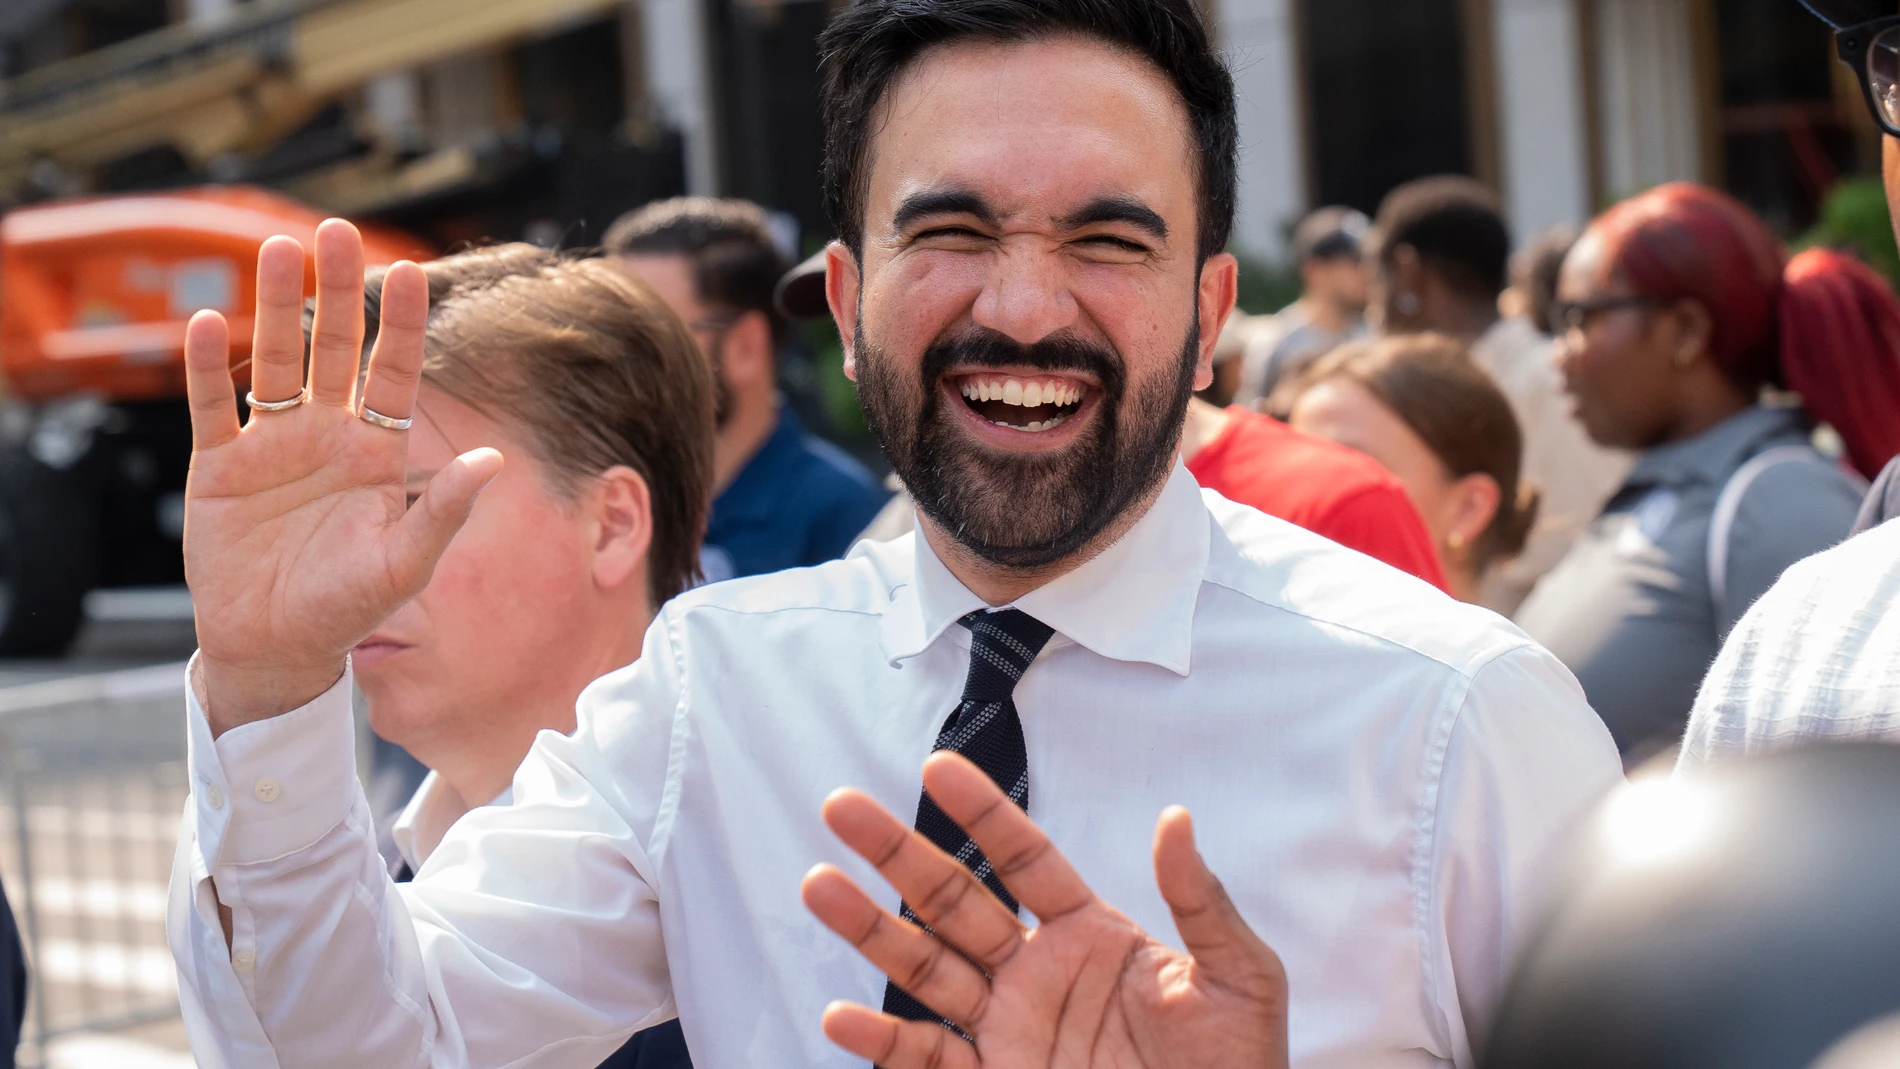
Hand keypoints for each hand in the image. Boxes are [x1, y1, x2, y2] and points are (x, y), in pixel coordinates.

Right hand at [183, 220, 500, 732]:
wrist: (276, 648)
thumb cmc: (348, 610)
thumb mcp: (403, 564)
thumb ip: (442, 511)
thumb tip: (494, 460)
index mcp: (378, 453)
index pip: (396, 374)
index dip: (402, 325)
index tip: (409, 271)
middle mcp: (327, 437)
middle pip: (333, 350)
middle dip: (336, 292)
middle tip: (336, 232)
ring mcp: (272, 448)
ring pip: (274, 364)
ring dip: (276, 309)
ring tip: (277, 250)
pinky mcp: (220, 468)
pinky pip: (211, 409)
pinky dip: (205, 369)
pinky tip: (206, 322)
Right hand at [802, 753, 1288, 1068]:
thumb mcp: (1239, 978)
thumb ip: (1201, 903)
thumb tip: (1176, 819)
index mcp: (1093, 936)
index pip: (1026, 860)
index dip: (983, 814)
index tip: (938, 768)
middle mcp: (1038, 974)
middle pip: (954, 901)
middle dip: (898, 854)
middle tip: (842, 807)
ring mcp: (1011, 1030)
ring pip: (927, 970)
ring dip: (871, 930)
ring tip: (819, 885)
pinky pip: (929, 1059)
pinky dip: (881, 1042)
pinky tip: (840, 1014)